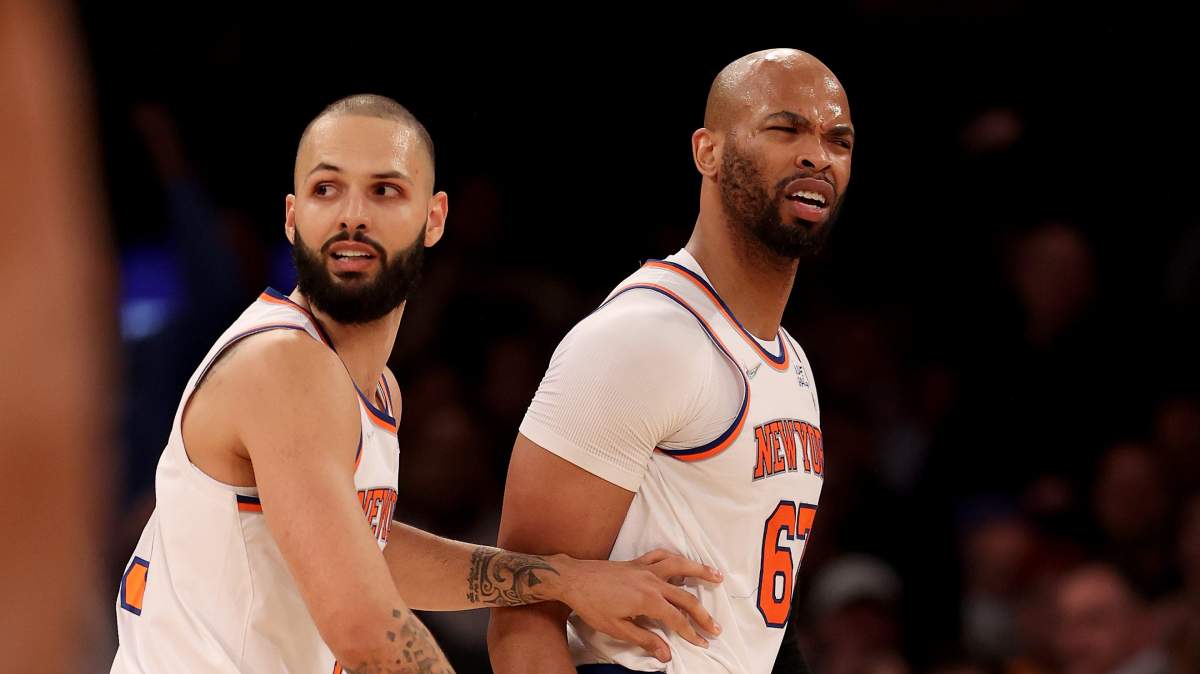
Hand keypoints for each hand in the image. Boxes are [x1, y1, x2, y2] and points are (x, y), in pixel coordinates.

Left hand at [552, 549, 722, 662]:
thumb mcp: (617, 629)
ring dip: (700, 571)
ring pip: (680, 566)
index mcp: (648, 600)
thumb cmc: (592, 605)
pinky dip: (674, 558)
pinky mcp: (637, 562)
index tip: (703, 642)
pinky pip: (661, 556)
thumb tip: (666, 654)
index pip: (677, 619)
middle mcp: (652, 581)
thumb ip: (644, 639)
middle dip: (702, 614)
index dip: (691, 633)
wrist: (573, 579)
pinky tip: (682, 562)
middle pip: (685, 597)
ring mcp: (645, 568)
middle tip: (716, 627)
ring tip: (717, 576)